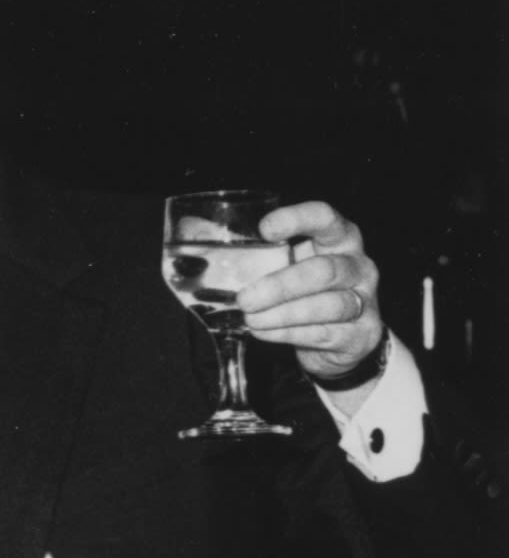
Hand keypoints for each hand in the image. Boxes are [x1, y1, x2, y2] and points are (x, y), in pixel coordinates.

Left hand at [239, 200, 385, 381]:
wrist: (336, 339)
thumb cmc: (300, 290)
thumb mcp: (279, 264)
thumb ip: (248, 249)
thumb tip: (193, 230)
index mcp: (337, 238)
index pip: (326, 217)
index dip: (298, 219)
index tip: (264, 230)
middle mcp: (357, 265)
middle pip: (325, 270)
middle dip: (281, 285)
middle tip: (245, 298)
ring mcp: (365, 300)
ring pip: (328, 305)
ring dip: (283, 313)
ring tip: (251, 318)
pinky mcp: (361, 333)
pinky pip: (324, 332)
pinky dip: (288, 333)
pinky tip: (263, 332)